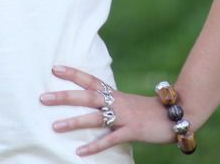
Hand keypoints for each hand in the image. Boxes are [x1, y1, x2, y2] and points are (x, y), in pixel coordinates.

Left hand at [39, 65, 175, 156]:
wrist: (176, 115)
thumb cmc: (149, 110)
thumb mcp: (126, 102)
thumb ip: (110, 101)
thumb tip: (92, 101)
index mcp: (114, 94)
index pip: (90, 80)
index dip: (73, 73)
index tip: (54, 68)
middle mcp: (116, 102)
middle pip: (86, 96)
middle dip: (64, 97)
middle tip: (43, 97)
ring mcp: (123, 116)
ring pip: (94, 118)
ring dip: (74, 122)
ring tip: (54, 126)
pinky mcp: (132, 131)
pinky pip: (110, 139)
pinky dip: (95, 146)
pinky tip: (80, 152)